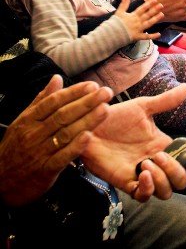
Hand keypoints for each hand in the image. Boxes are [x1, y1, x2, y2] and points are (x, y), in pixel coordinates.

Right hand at [0, 76, 112, 206]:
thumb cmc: (15, 148)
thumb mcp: (23, 121)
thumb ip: (42, 100)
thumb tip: (57, 77)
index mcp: (29, 120)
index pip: (54, 102)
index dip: (74, 92)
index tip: (92, 85)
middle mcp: (34, 134)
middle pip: (63, 115)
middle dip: (87, 103)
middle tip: (106, 93)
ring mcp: (39, 152)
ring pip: (65, 134)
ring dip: (87, 121)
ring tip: (105, 109)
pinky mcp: (45, 171)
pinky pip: (61, 158)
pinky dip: (75, 147)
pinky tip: (89, 137)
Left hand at [82, 84, 185, 201]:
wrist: (90, 125)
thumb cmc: (115, 117)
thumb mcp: (142, 107)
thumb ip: (165, 101)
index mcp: (162, 145)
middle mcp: (155, 162)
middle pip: (180, 180)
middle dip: (178, 171)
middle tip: (161, 155)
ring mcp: (141, 174)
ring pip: (165, 192)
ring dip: (162, 179)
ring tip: (147, 163)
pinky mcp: (125, 182)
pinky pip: (143, 196)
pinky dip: (148, 187)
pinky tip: (142, 173)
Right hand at [115, 0, 163, 39]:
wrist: (112, 34)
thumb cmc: (115, 23)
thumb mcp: (119, 12)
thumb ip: (124, 3)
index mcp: (133, 15)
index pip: (142, 8)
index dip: (149, 4)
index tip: (155, 0)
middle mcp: (137, 22)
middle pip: (147, 15)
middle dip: (155, 10)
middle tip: (162, 5)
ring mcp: (138, 29)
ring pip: (149, 23)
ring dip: (156, 19)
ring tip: (162, 15)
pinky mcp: (138, 37)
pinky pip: (146, 36)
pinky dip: (152, 36)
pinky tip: (159, 34)